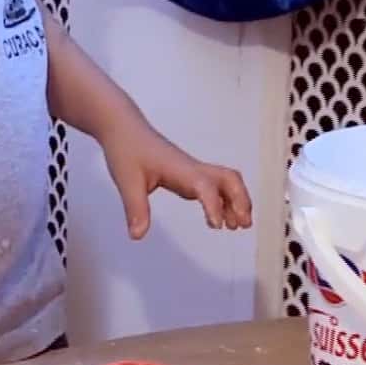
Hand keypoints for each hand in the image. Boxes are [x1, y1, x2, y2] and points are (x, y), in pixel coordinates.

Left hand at [99, 123, 253, 239]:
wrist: (123, 129)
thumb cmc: (127, 149)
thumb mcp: (127, 181)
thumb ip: (135, 209)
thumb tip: (137, 235)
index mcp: (180, 169)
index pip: (205, 186)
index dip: (214, 206)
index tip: (216, 225)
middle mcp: (191, 169)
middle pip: (229, 179)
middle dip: (241, 200)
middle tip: (243, 224)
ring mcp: (191, 170)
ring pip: (225, 182)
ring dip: (236, 201)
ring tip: (237, 226)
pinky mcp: (187, 174)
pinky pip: (213, 186)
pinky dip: (222, 201)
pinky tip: (221, 218)